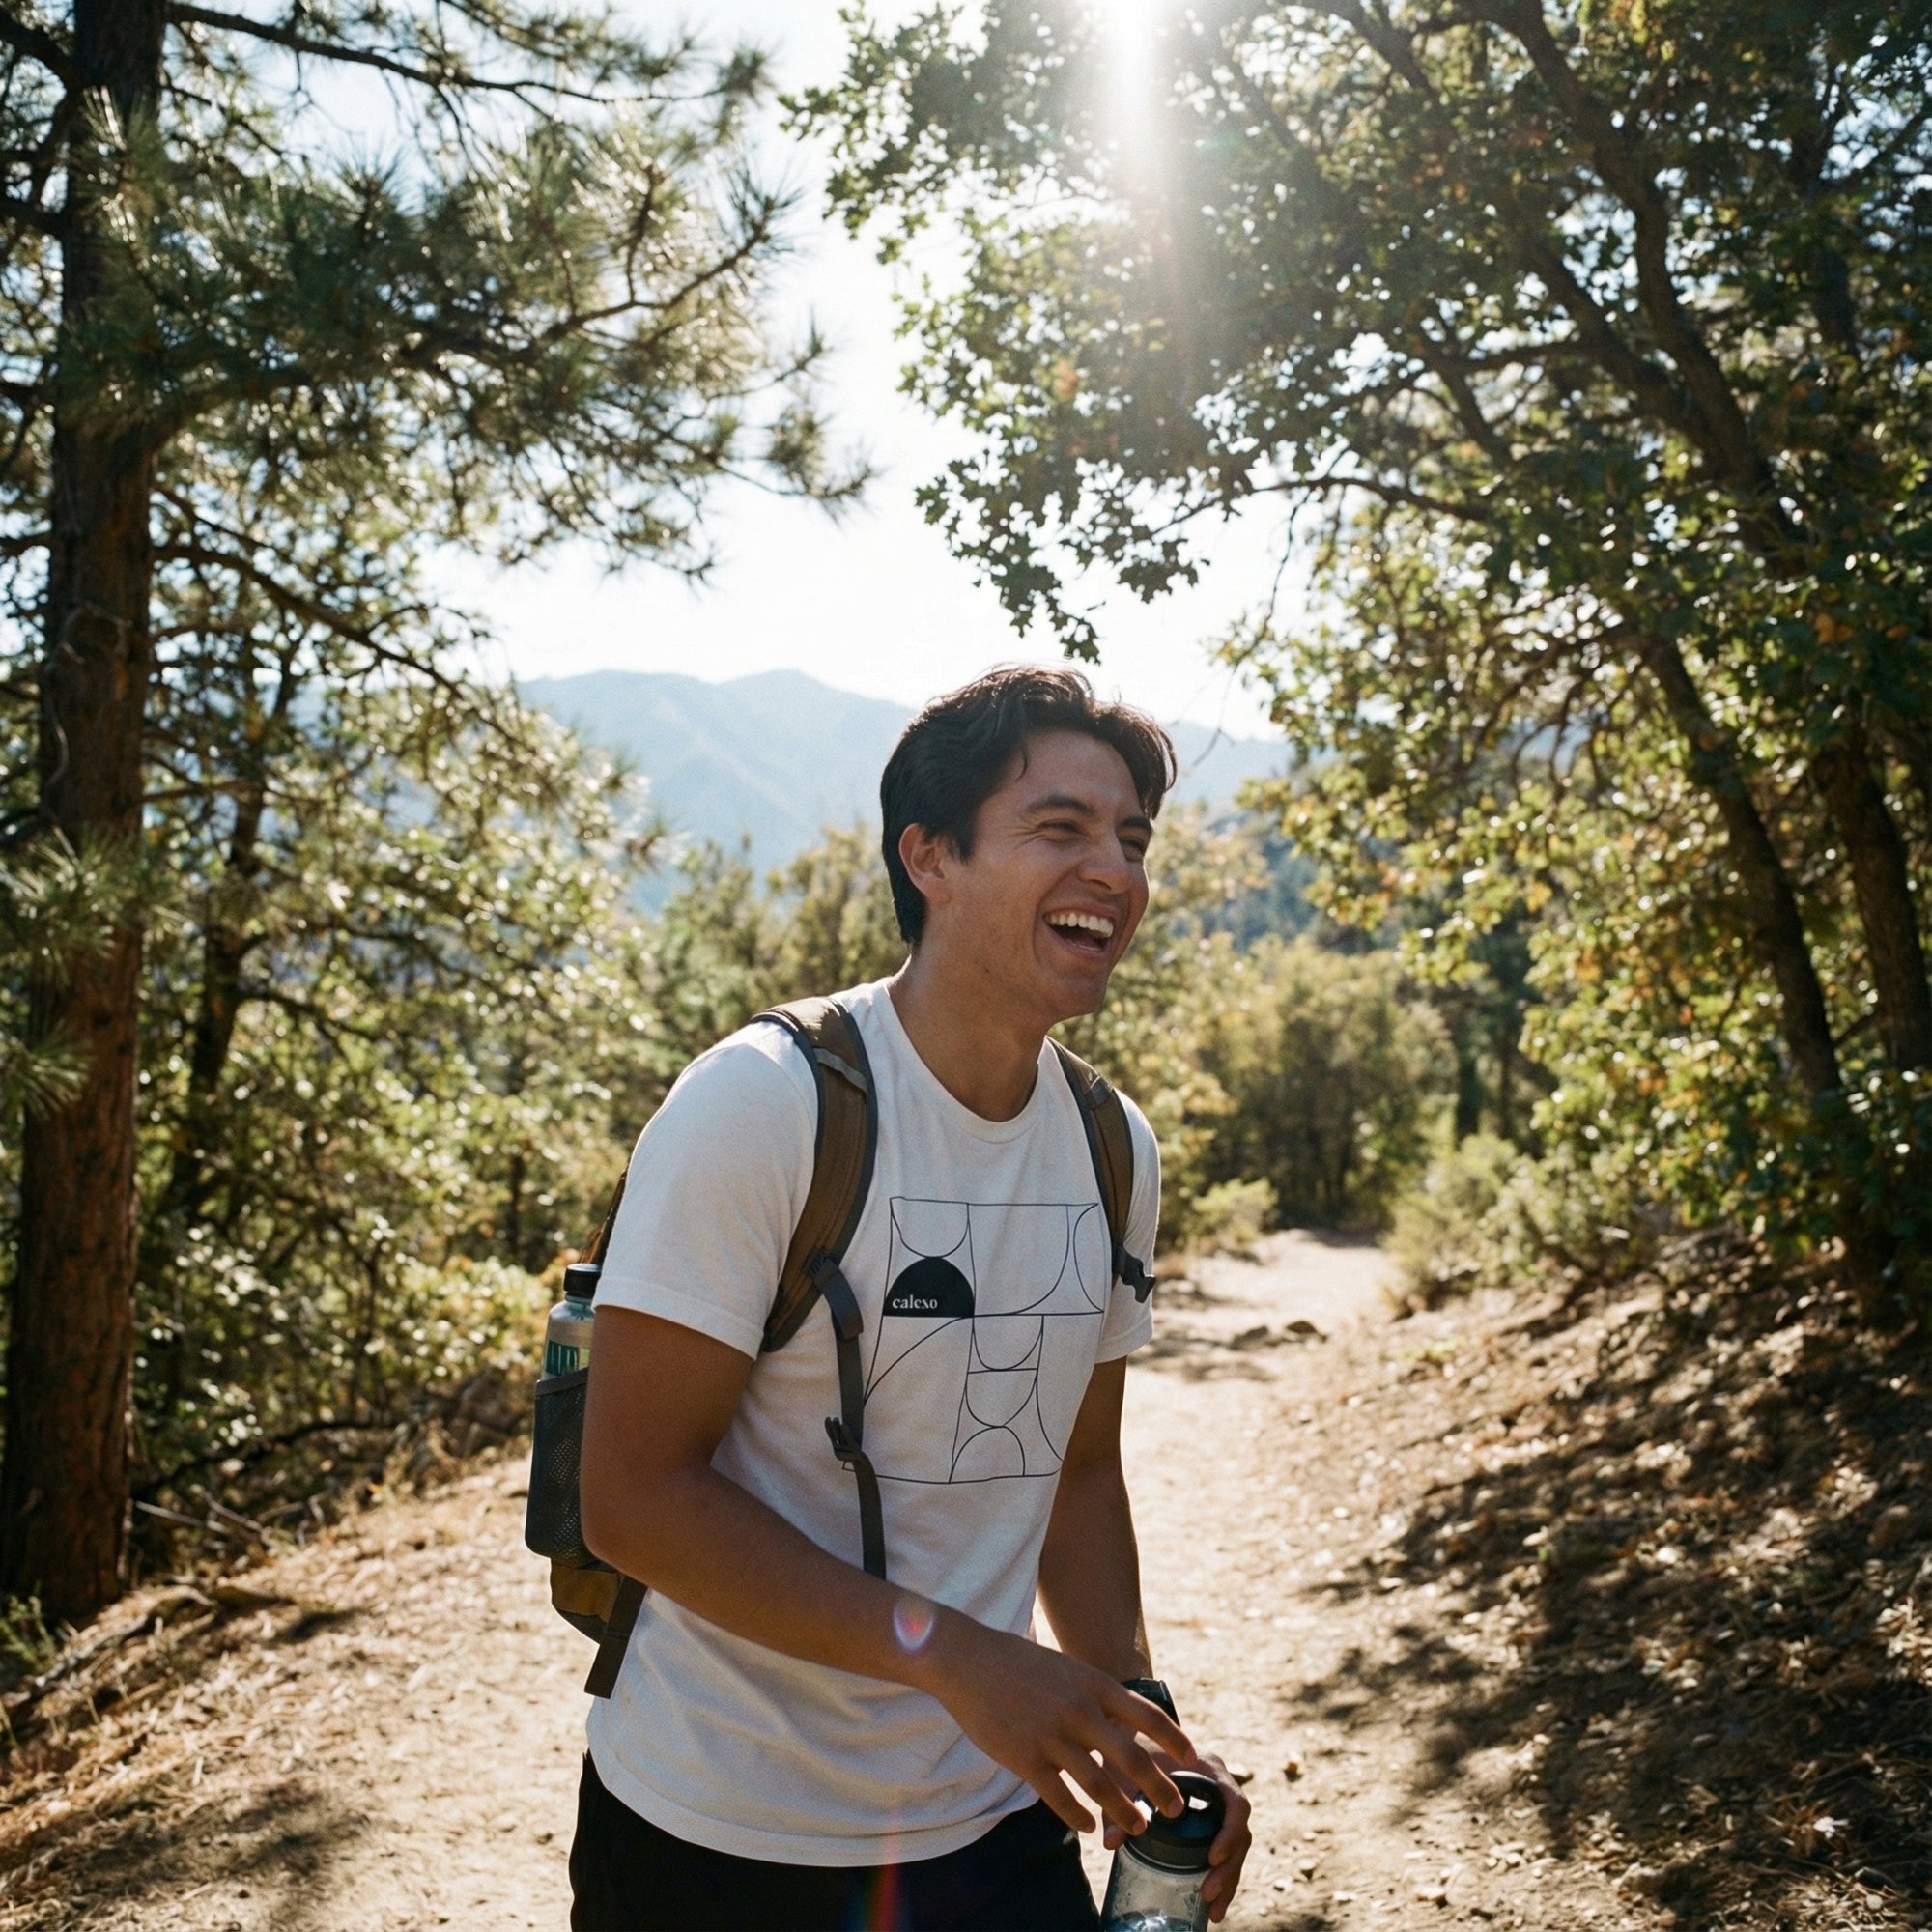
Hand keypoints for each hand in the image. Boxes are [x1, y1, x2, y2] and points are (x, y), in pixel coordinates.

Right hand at [915, 1613, 1193, 1838]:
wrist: (969, 1660)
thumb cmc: (1019, 1664)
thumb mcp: (1067, 1669)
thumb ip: (1095, 1696)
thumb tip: (1126, 1724)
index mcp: (1093, 1684)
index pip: (1147, 1715)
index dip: (1174, 1740)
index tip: (1193, 1760)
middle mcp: (1078, 1709)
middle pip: (1131, 1757)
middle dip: (1159, 1788)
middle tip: (1174, 1811)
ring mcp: (1051, 1735)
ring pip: (1099, 1785)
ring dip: (1123, 1811)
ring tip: (1138, 1828)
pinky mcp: (1024, 1757)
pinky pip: (1060, 1797)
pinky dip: (1078, 1817)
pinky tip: (1088, 1827)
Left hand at [1102, 1744, 1251, 1924]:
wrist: (1130, 1739)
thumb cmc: (1129, 1750)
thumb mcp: (1122, 1772)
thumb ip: (1117, 1802)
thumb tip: (1110, 1841)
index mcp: (1210, 1769)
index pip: (1236, 1802)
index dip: (1230, 1832)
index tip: (1212, 1857)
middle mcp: (1220, 1788)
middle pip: (1240, 1832)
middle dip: (1228, 1867)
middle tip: (1208, 1892)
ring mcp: (1217, 1807)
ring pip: (1236, 1847)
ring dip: (1227, 1879)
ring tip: (1213, 1910)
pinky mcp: (1209, 1823)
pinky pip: (1224, 1851)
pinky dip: (1220, 1877)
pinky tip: (1210, 1905)